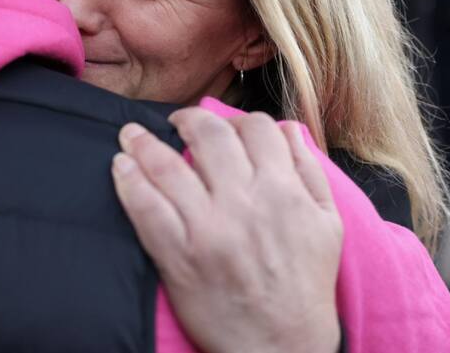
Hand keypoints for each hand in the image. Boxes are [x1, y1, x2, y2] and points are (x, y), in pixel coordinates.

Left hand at [112, 109, 341, 352]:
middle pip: (207, 135)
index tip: (219, 124)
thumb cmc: (304, 284)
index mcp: (283, 191)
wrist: (282, 346)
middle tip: (175, 121)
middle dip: (186, 119)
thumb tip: (288, 129)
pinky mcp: (178, 257)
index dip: (234, 118)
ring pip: (167, 166)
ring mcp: (208, 229)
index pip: (255, 128)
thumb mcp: (328, 224)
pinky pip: (145, 208)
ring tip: (131, 135)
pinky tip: (121, 167)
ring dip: (143, 142)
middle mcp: (244, 203)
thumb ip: (310, 171)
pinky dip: (128, 181)